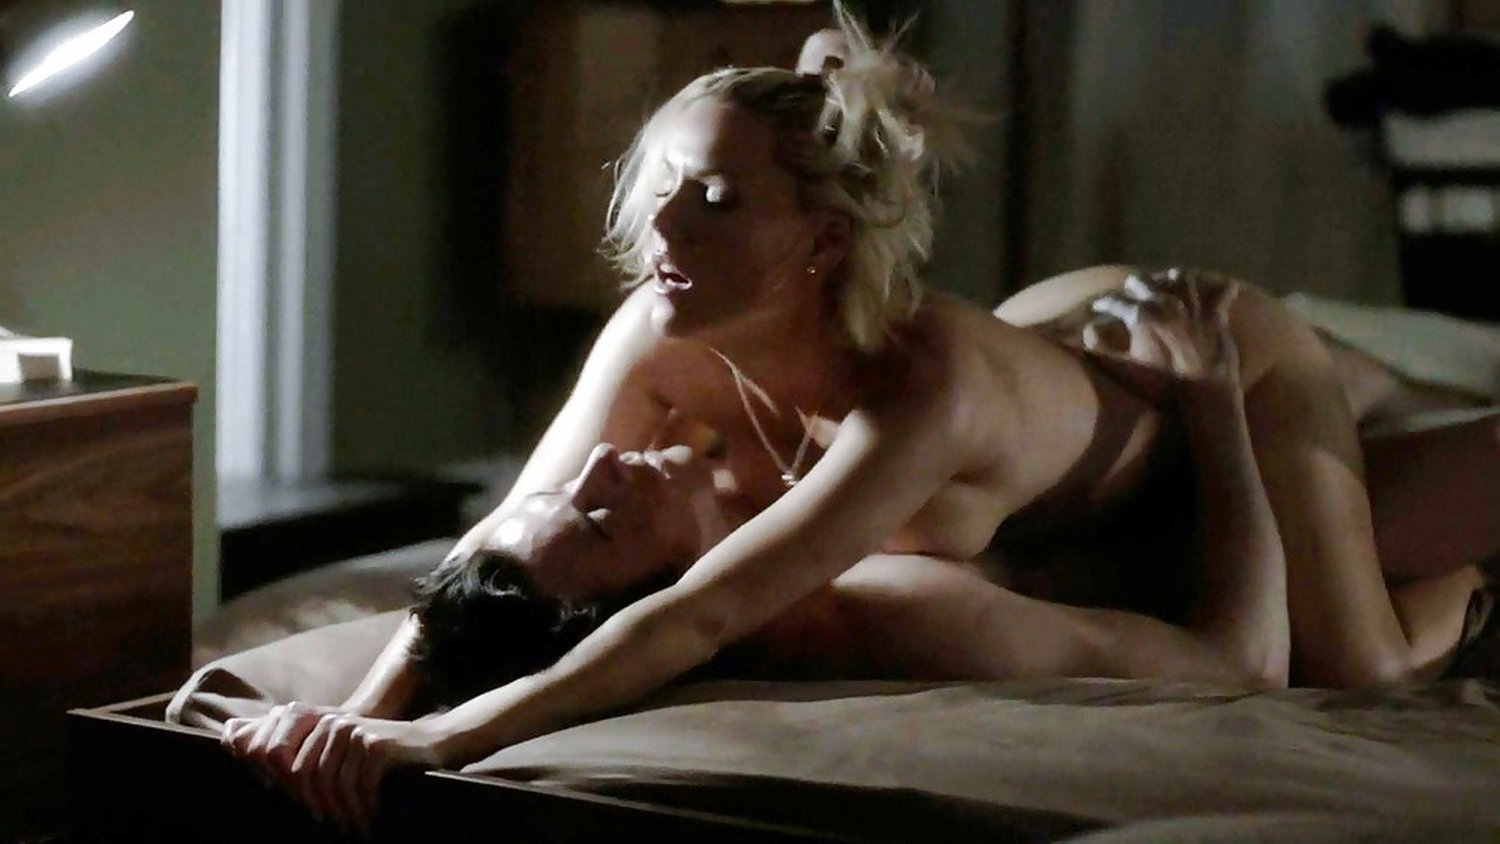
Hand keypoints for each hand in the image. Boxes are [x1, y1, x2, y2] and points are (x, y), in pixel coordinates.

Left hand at [223, 704, 443, 834]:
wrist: (425, 744)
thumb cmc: (370, 754)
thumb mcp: (325, 745)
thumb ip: (279, 738)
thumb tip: (228, 734)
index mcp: (307, 718)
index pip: (273, 757)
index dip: (284, 788)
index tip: (304, 809)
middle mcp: (326, 719)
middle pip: (300, 775)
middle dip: (314, 805)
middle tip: (327, 824)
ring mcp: (350, 729)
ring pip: (328, 783)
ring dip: (339, 812)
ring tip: (348, 826)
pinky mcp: (374, 743)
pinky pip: (356, 785)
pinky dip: (361, 808)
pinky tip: (367, 819)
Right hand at [1079, 269, 1241, 399]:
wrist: (1204, 394)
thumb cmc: (1161, 385)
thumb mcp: (1123, 369)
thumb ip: (1100, 348)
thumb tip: (1086, 329)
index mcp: (1141, 315)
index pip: (1115, 302)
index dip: (1103, 304)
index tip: (1097, 306)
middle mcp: (1166, 303)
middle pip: (1145, 283)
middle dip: (1134, 285)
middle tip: (1128, 288)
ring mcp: (1193, 307)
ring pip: (1182, 280)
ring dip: (1172, 278)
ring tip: (1169, 279)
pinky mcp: (1216, 316)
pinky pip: (1221, 296)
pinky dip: (1222, 290)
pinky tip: (1226, 286)